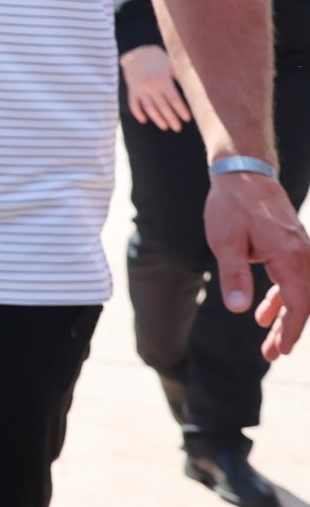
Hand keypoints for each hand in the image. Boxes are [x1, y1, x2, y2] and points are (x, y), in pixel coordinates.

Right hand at [120, 47, 189, 130]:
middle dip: (171, 118)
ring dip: (157, 119)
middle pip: (162, 106)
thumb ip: (180, 76)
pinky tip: (144, 120)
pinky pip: (133, 104)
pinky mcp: (132, 90)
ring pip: (149, 108)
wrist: (136, 52)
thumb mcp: (171, 64)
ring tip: (165, 126)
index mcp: (163, 80)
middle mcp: (151, 87)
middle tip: (178, 128)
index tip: (187, 118)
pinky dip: (137, 113)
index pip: (174, 99)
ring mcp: (140, 89)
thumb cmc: (157, 58)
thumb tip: (193, 88)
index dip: (181, 110)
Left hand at [201, 169, 309, 360]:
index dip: (291, 330)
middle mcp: (304, 255)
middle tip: (273, 354)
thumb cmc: (231, 205)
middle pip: (304, 302)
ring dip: (285, 316)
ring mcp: (302, 250)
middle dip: (289, 329)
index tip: (281, 351)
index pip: (298, 303)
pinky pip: (294, 279)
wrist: (243, 173)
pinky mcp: (293, 247)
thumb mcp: (225, 241)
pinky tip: (263, 313)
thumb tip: (238, 310)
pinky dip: (282, 297)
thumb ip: (234, 275)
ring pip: (300, 292)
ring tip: (269, 341)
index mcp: (291, 256)